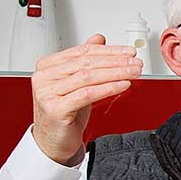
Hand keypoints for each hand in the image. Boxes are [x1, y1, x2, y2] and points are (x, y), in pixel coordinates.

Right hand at [30, 35, 141, 164]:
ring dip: (116, 73)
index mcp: (47, 66)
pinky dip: (108, 88)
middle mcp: (44, 77)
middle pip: (86, 63)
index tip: (129, 51)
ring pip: (88, 77)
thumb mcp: (77, 82)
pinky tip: (123, 85)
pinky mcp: (55, 109)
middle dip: (115, 61)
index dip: (108, 50)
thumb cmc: (65, 112)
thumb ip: (85, 60)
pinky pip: (87, 94)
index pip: (82, 52)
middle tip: (135, 62)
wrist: (53, 141)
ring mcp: (47, 93)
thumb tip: (99, 38)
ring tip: (134, 72)